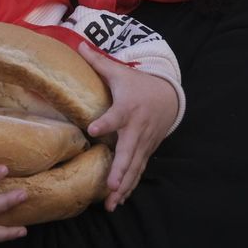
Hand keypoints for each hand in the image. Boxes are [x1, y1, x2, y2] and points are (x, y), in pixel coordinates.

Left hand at [79, 44, 178, 210]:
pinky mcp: (146, 151)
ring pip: (134, 167)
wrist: (168, 96)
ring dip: (123, 186)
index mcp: (127, 108)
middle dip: (120, 170)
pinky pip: (138, 171)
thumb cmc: (137, 84)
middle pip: (129, 151)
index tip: (93, 130)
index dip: (105, 123)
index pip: (115, 116)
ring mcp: (143, 143)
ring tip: (112, 203)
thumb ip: (98, 62)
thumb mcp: (120, 72)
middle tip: (110, 186)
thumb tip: (78, 44)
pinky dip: (129, 186)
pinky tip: (119, 200)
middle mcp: (136, 128)